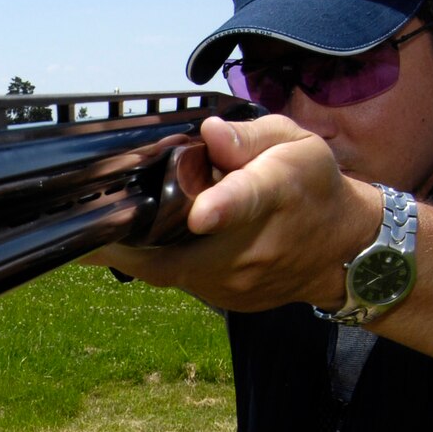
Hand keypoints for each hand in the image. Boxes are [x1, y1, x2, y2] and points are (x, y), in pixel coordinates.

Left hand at [82, 114, 380, 310]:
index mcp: (272, 193)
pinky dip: (158, 262)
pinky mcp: (226, 299)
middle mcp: (252, 246)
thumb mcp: (294, 143)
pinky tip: (144, 241)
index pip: (245, 201)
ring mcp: (237, 281)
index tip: (201, 212)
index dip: (222, 207)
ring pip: (168, 271)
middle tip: (87, 223)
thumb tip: (209, 132)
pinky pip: (179, 281)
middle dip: (129, 240)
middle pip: (179, 252)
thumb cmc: (313, 186)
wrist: (344, 249)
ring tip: (108, 227)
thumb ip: (248, 136)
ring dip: (136, 251)